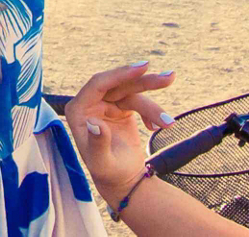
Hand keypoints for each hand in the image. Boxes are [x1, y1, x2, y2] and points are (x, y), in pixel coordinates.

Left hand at [63, 61, 176, 203]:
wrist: (122, 180)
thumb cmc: (108, 173)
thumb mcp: (102, 161)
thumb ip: (98, 142)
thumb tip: (93, 122)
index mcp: (78, 110)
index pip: (99, 84)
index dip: (121, 74)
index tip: (144, 68)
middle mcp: (90, 102)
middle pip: (119, 84)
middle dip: (145, 81)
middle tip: (169, 77)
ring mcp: (107, 103)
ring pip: (133, 92)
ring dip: (154, 106)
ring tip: (170, 123)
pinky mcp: (121, 107)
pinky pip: (140, 101)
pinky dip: (152, 114)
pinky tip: (156, 128)